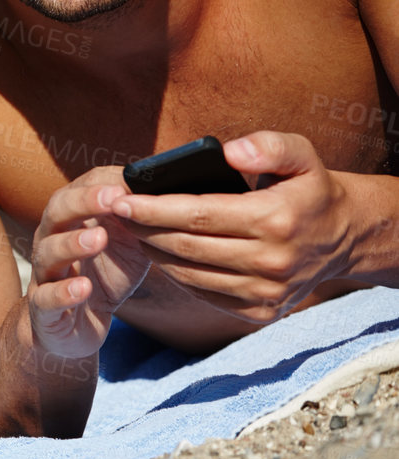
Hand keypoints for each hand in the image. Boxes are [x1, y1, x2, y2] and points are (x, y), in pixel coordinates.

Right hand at [28, 166, 151, 358]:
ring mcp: (45, 274)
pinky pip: (47, 297)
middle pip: (57, 211)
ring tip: (98, 240)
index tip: (131, 179)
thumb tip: (176, 190)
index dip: (103, 184)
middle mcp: (51, 240)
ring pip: (48, 252)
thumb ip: (142, 220)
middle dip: (84, 202)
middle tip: (113, 199)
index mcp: (72, 219)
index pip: (80, 188)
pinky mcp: (44, 309)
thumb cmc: (104, 276)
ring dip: (72, 243)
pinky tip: (83, 288)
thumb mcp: (128, 245)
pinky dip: (64, 292)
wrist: (74, 326)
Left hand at [110, 131, 352, 322]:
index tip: (121, 198)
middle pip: (188, 246)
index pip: (199, 214)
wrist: (343, 237)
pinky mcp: (260, 312)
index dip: (155, 207)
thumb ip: (267, 145)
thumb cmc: (309, 189)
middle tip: (115, 211)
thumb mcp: (300, 155)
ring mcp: (266, 292)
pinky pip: (204, 293)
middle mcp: (272, 262)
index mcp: (276, 220)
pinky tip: (161, 253)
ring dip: (154, 252)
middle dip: (144, 228)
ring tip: (132, 229)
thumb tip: (229, 152)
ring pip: (190, 273)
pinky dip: (177, 274)